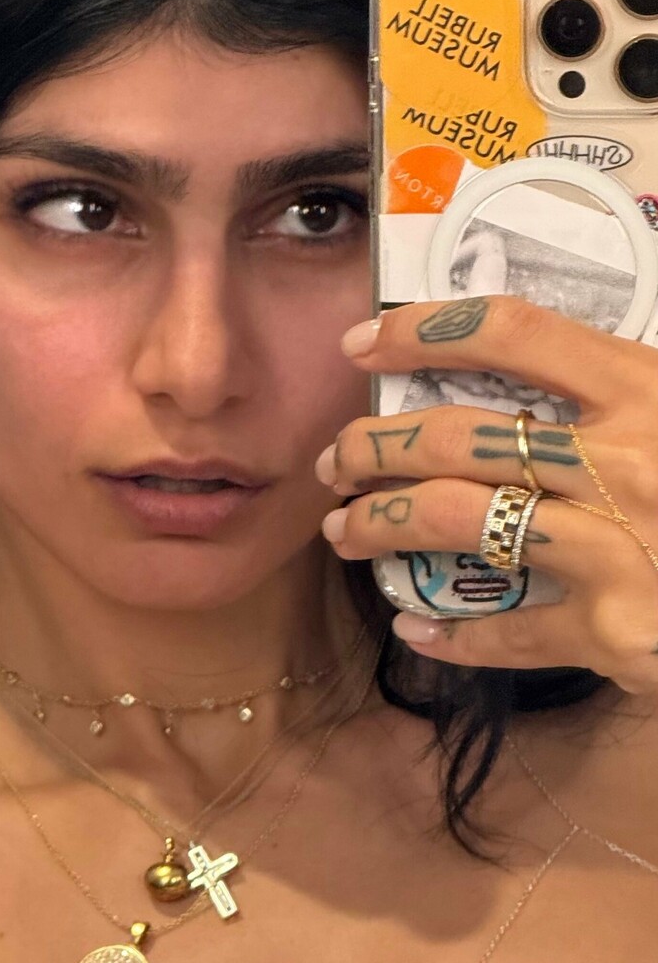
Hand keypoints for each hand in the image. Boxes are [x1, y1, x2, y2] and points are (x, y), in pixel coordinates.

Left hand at [315, 294, 657, 694]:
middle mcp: (622, 462)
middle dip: (375, 446)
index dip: (423, 328)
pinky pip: (509, 631)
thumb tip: (533, 345)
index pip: (512, 332)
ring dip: (381, 526)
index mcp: (646, 390)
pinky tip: (417, 628)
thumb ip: (622, 382)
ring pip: (460, 524)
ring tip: (346, 532)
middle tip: (335, 460)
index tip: (365, 340)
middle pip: (460, 436)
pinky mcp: (616, 632)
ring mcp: (617, 549)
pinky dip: (452, 634)